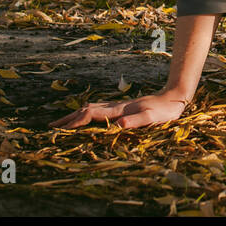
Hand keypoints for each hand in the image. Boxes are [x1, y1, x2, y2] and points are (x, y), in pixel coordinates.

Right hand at [49, 91, 189, 129]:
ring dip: (74, 115)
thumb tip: (118, 125)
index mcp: (119, 110)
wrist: (174, 96)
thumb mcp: (153, 118)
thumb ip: (137, 120)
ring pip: (90, 109)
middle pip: (86, 110)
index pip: (91, 115)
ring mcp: (118, 106)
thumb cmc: (165, 110)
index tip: (61, 129)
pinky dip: (85, 114)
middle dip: (68, 118)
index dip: (76, 122)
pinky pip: (97, 110)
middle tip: (51, 126)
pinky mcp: (122, 107)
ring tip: (62, 122)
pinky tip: (85, 118)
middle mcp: (116, 107)